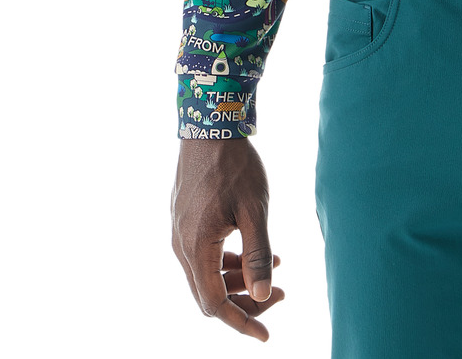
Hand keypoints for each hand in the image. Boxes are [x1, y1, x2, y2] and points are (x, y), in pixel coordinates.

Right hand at [171, 138, 285, 340]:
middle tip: (280, 294)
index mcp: (196, 248)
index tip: (266, 334)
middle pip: (210, 294)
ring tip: (275, 267)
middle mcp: (182, 246)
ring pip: (207, 274)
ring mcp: (180, 233)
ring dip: (238, 279)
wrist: (209, 126)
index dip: (241, 322)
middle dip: (245, 300)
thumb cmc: (235, 166)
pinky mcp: (184, 220)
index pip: (214, 304)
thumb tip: (264, 294)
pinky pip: (204, 255)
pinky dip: (229, 260)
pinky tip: (255, 250)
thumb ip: (258, 254)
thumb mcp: (254, 209)